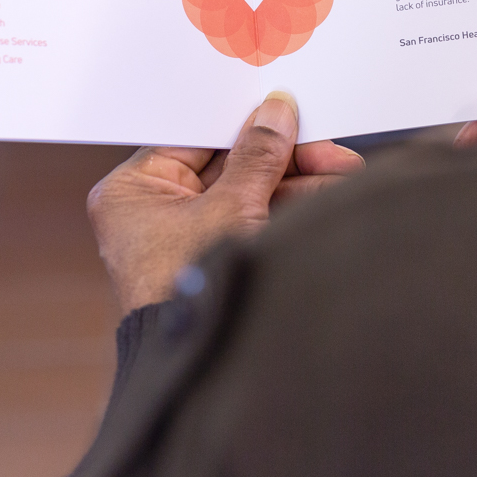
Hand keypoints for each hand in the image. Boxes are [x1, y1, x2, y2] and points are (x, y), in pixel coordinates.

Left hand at [87, 94, 363, 312]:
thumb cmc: (192, 287)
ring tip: (344, 174)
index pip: (196, 137)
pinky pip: (254, 218)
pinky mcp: (214, 257)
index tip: (284, 112)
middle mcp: (153, 210)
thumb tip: (276, 113)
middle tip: (329, 150)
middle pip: (229, 165)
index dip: (244, 122)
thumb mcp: (231, 207)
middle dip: (285, 159)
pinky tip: (329, 196)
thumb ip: (258, 155)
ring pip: (249, 193)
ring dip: (298, 184)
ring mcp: (184, 236)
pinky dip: (290, 209)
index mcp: (132, 190)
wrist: (202, 364)